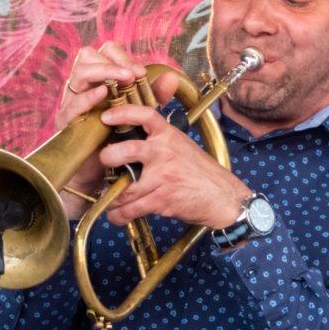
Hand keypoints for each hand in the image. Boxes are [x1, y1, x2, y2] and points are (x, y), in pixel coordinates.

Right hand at [55, 43, 178, 217]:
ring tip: (123, 79)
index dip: (122, 57)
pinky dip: (88, 96)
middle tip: (132, 74)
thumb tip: (172, 77)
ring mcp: (72, 103)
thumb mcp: (139, 115)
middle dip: (112, 61)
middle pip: (88, 56)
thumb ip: (153, 96)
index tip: (140, 72)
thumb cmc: (118, 141)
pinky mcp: (66, 122)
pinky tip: (102, 94)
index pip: (104, 54)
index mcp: (100, 82)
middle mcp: (84, 88)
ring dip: (103, 72)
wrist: (101, 175)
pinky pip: (72, 103)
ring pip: (79, 73)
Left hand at [94, 101, 250, 229]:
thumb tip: (134, 139)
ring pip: (124, 187)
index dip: (123, 113)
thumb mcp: (184, 146)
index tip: (107, 116)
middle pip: (125, 150)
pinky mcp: (161, 199)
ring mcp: (162, 176)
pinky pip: (131, 208)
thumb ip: (162, 140)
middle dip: (107, 158)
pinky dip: (119, 215)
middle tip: (105, 164)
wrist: (223, 197)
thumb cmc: (202, 173)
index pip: (145, 115)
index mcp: (169, 136)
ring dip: (111, 198)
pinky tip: (117, 216)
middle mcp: (164, 153)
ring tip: (110, 201)